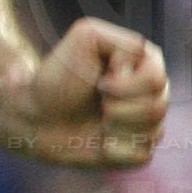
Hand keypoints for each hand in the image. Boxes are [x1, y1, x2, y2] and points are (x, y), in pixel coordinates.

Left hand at [15, 18, 170, 168]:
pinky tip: (101, 142)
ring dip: (115, 127)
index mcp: (146, 63)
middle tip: (97, 103)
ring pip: (153, 132)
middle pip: (157, 108)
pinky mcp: (137, 148)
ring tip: (97, 120)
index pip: (156, 80)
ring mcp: (147, 122)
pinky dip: (116, 151)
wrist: (34, 114)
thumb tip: (141, 74)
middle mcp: (152, 92)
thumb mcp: (87, 38)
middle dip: (117, 107)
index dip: (125, 86)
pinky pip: (142, 155)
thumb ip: (123, 43)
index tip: (99, 84)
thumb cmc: (59, 76)